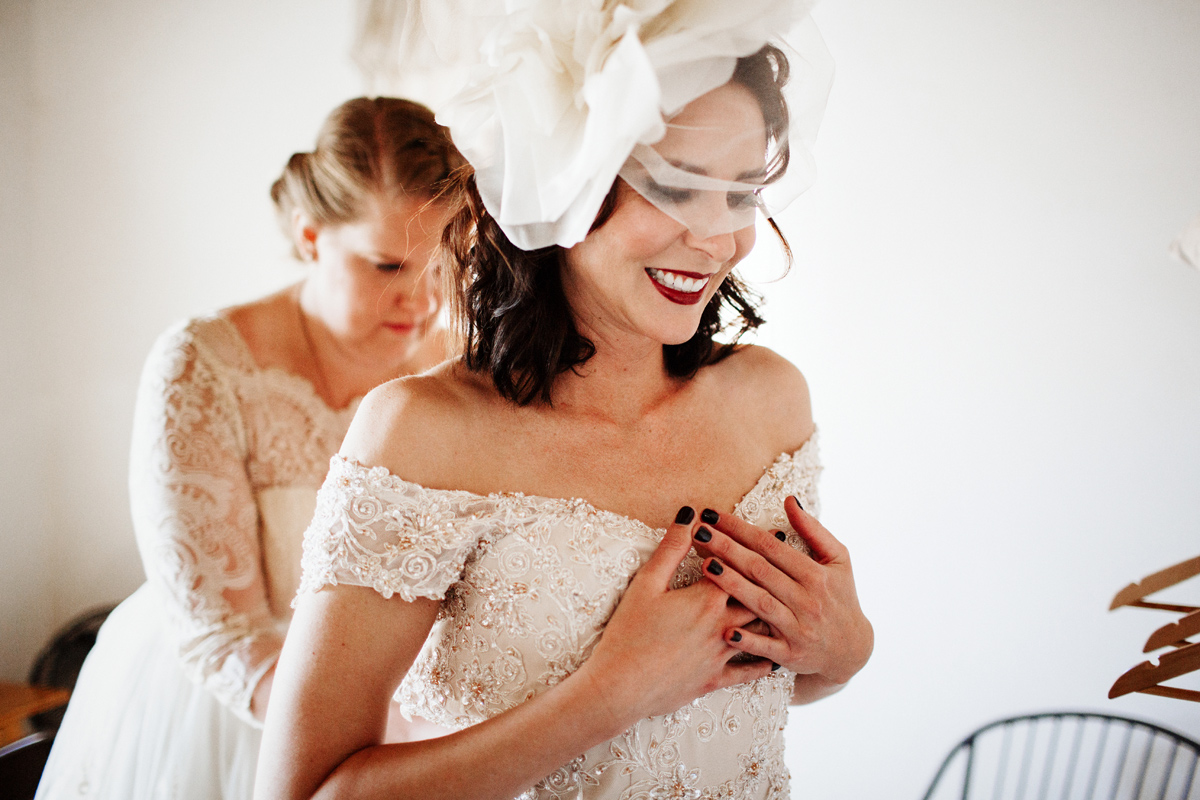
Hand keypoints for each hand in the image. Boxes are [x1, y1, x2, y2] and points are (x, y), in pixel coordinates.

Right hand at [576, 506, 776, 728]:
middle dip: (773, 579)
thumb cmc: (629, 632)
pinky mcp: (713, 681)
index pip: (739, 566)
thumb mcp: (646, 584)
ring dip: (774, 617)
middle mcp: (721, 626)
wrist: (621, 686)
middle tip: (791, 568)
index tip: (777, 536)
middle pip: (757, 597)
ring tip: (788, 605)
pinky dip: (764, 662)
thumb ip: (671, 549)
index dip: (756, 549)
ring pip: (759, 632)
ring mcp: (720, 656)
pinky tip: (775, 658)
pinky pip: (748, 672)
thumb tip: (690, 516)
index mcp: (706, 599)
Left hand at [691, 497, 872, 685]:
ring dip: (732, 585)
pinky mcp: (791, 655)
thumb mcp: (839, 559)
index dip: (740, 529)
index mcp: (816, 575)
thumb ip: (813, 530)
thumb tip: (789, 499)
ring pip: (760, 603)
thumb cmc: (841, 597)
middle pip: (760, 570)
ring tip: (706, 565)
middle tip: (699, 533)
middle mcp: (807, 600)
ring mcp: (799, 628)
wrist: (852, 650)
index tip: (713, 515)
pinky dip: (747, 639)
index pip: (771, 545)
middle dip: (727, 549)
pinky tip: (726, 629)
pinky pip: (766, 646)